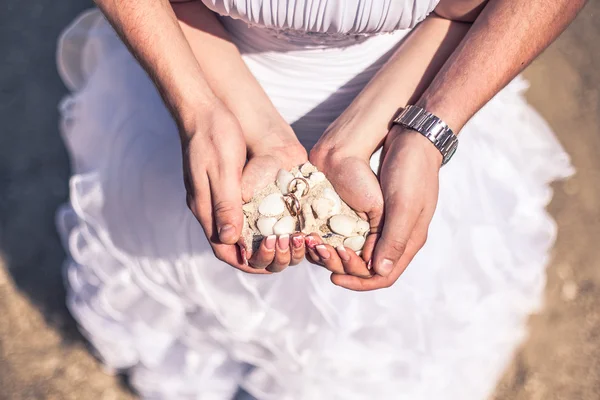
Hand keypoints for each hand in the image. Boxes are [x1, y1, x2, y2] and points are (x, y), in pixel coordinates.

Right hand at [182, 102, 307, 273]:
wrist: (205, 109)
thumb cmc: (214, 136)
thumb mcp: (223, 171)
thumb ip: (226, 205)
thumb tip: (229, 239)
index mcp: (205, 208)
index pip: (224, 250)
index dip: (248, 262)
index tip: (272, 266)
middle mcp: (209, 207)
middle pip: (233, 246)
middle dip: (259, 255)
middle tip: (287, 249)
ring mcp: (216, 197)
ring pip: (239, 231)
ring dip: (262, 240)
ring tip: (288, 238)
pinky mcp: (225, 186)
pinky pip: (243, 213)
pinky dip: (261, 222)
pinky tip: (280, 217)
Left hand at [310, 125, 440, 289]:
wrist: (413, 139)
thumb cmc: (410, 171)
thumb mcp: (402, 205)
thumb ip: (393, 238)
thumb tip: (379, 271)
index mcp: (409, 241)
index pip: (383, 277)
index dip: (358, 283)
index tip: (333, 278)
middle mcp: (398, 236)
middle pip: (369, 268)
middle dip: (344, 266)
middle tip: (320, 253)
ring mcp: (389, 223)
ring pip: (361, 251)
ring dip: (339, 252)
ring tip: (317, 244)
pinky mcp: (378, 210)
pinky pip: (357, 233)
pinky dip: (340, 236)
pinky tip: (324, 230)